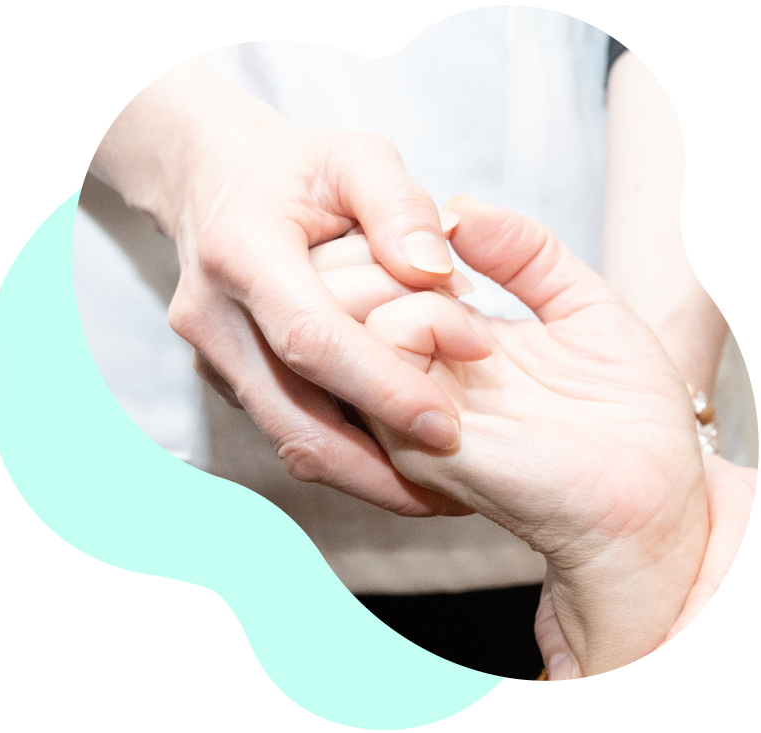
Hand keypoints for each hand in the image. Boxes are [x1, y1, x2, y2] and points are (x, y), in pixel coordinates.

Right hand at [90, 58, 474, 516]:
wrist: (220, 188)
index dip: (379, 387)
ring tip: (433, 495)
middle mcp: (215, 319)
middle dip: (373, 468)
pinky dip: (344, 456)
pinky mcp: (230, 380)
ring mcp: (215, 358)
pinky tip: (396, 464)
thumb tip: (435, 274)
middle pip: (291, 418)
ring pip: (288, 440)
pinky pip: (288, 430)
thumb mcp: (355, 158)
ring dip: (362, 477)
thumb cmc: (297, 173)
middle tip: (449, 495)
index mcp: (242, 253)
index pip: (310, 338)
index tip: (446, 424)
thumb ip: (399, 205)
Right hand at [315, 196, 718, 676]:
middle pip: (333, 291)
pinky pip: (378, 354)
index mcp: (442, 344)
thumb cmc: (626, 413)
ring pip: (343, 314)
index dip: (390, 234)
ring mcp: (400, 408)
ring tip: (468, 304)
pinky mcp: (408, 438)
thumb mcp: (582, 304)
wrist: (652, 493)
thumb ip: (527, 252)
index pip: (369, 273)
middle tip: (448, 266)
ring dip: (398, 284)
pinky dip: (421, 321)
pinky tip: (479, 340)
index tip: (454, 234)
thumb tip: (461, 209)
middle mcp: (408, 377)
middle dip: (376, 252)